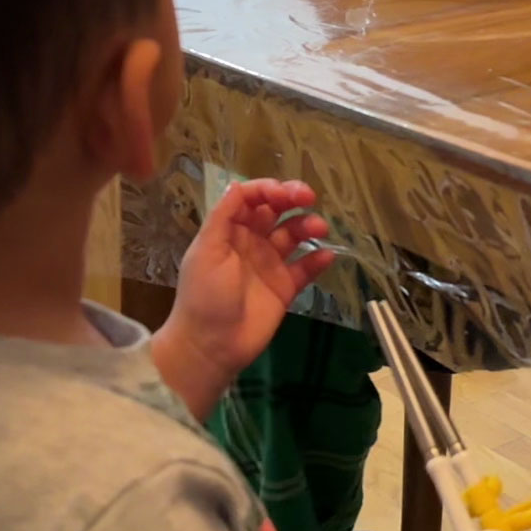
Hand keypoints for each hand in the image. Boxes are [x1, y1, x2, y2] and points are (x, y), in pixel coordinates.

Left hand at [149, 180, 332, 419]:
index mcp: (228, 230)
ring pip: (294, 235)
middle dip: (292, 199)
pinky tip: (326, 256)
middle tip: (309, 198)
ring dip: (307, 226)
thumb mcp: (207, 251)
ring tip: (319, 229)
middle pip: (275, 211)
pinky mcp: (285, 288)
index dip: (269, 189)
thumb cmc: (204, 295)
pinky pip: (306, 267)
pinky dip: (318, 259)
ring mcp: (269, 264)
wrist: (210, 346)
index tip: (286, 193)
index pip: (251, 198)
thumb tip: (238, 184)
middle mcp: (250, 242)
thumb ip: (224, 216)